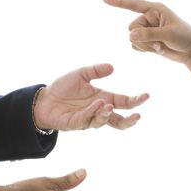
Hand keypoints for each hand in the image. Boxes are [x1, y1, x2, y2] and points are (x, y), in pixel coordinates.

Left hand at [34, 63, 148, 130]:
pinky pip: (88, 119)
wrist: (44, 99)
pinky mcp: (77, 123)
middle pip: (119, 121)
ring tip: (108, 106)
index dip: (135, 100)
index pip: (123, 102)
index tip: (146, 95)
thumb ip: (95, 71)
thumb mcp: (81, 74)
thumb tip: (112, 67)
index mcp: (103, 98)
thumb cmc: (63, 88)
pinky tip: (97, 104)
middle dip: (129, 120)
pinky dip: (94, 112)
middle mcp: (99, 110)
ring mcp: (89, 118)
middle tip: (137, 116)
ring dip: (108, 114)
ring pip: (104, 122)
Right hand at [102, 0, 190, 64]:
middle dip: (142, 38)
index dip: (118, 2)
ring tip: (159, 47)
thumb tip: (131, 35)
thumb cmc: (185, 37)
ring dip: (144, 46)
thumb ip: (149, 34)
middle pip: (131, 28)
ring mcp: (147, 29)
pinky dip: (144, 50)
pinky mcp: (146, 40)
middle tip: (158, 43)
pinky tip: (157, 50)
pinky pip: (135, 46)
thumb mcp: (168, 34)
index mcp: (155, 9)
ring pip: (132, 38)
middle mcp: (149, 18)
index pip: (133, 4)